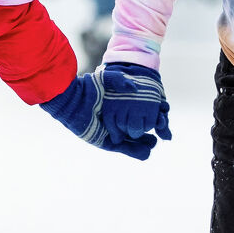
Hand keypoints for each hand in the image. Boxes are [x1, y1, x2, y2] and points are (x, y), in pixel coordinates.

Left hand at [40, 65, 167, 159]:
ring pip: (129, 141)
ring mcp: (108, 132)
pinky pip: (121, 147)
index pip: (135, 117)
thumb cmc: (88, 87)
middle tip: (161, 136)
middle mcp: (113, 121)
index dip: (149, 119)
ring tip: (153, 145)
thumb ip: (121, 81)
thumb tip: (135, 87)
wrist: (71, 99)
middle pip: (134, 131)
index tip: (161, 120)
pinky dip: (133, 151)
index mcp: (116, 109)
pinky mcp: (103, 141)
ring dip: (142, 145)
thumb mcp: (107, 79)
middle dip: (146, 135)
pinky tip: (145, 153)